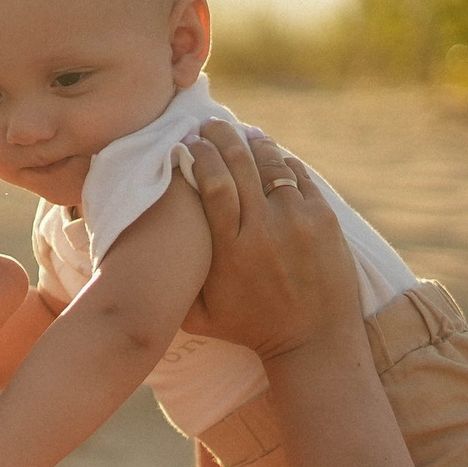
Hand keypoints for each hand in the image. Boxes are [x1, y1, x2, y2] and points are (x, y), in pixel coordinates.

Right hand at [176, 122, 359, 359]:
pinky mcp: (325, 219)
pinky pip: (299, 176)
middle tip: (208, 126)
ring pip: (272, 164)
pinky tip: (268, 155)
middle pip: (241, 164)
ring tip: (239, 134)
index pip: (214, 182)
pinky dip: (282, 161)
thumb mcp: (199, 317)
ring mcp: (299, 221)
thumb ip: (173, 286)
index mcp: (231, 249)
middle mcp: (266, 229)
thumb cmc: (250, 329)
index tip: (188, 143)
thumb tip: (143, 258)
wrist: (314, 341)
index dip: (200, 155)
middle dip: (221, 138)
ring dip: (253, 144)